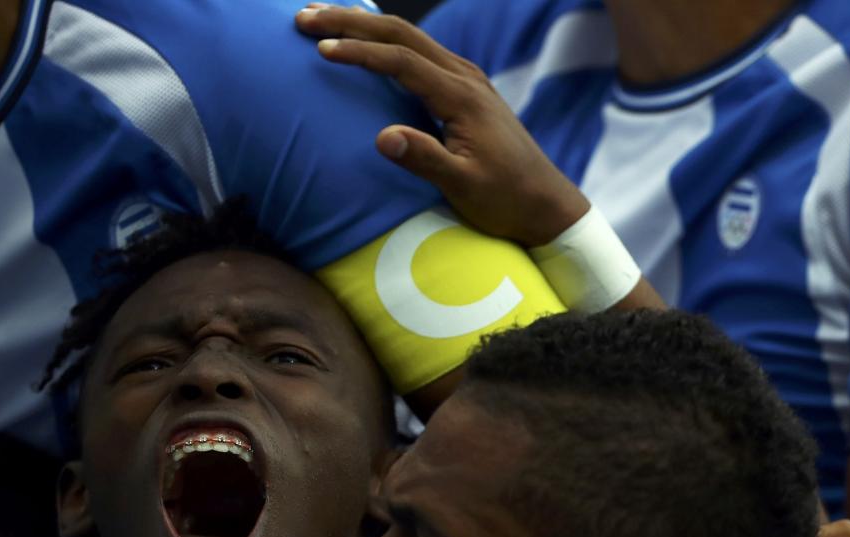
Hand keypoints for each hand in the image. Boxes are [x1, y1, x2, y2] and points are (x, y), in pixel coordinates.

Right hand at [295, 4, 588, 247]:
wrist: (545, 204)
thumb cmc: (505, 200)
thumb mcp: (465, 187)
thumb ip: (425, 159)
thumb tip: (381, 137)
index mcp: (461, 96)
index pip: (400, 61)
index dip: (359, 52)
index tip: (321, 49)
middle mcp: (465, 77)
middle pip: (402, 33)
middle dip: (351, 20)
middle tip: (304, 17)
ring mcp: (467, 79)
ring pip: (410, 37)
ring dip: (365, 24)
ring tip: (322, 18)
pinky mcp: (466, 89)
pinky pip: (420, 51)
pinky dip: (386, 40)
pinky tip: (366, 40)